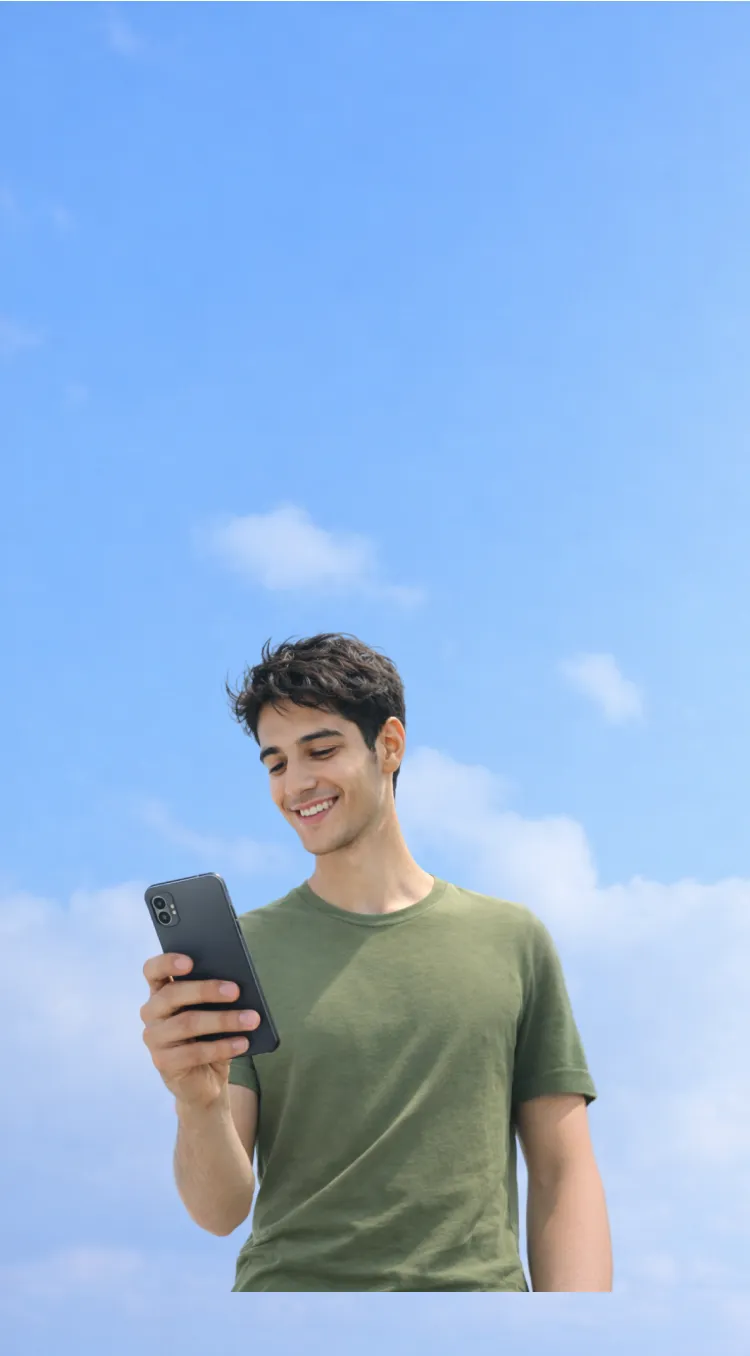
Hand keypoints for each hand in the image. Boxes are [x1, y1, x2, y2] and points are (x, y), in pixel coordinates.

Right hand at [140, 953, 259, 1110]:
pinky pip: (194, 1052)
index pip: (153, 970)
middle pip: (172, 994)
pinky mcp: (163, 1062)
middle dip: (206, 990)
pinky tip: (242, 1043)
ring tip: (251, 1019)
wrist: (204, 1078)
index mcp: (161, 991)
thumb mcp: (212, 1010)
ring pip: (187, 1023)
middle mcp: (152, 1012)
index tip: (190, 961)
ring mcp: (154, 1038)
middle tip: (236, 990)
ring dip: (223, 1020)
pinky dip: (222, 1047)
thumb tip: (235, 984)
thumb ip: (215, 995)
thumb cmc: (209, 1035)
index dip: (167, 962)